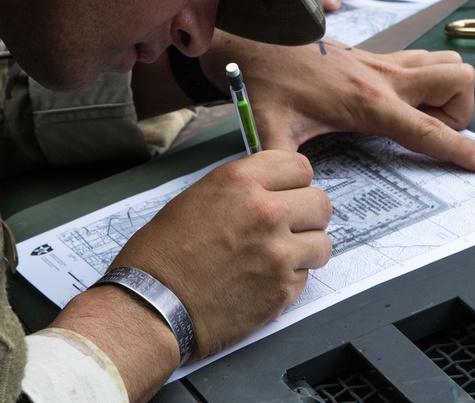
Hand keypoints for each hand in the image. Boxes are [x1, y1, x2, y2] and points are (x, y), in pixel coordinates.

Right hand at [109, 150, 330, 358]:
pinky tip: (261, 281)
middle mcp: (266, 212)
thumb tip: (273, 189)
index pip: (300, 167)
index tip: (287, 193)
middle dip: (307, 216)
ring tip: (277, 257)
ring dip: (305, 250)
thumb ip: (243, 189)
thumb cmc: (163, 254)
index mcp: (241, 181)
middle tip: (289, 227)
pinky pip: (306, 276)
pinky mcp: (282, 290)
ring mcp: (278, 253)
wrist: (151, 306)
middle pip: (320, 203)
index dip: (294, 182)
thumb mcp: (198, 197)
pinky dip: (290, 279)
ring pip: (322, 243)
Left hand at [205, 34, 474, 172]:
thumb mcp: (269, 132)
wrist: (254, 40)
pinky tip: (398, 100)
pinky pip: (422, 59)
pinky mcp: (374, 54)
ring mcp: (382, 62)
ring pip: (446, 62)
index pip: (428, 130)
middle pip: (457, 82)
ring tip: (420, 117)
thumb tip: (292, 198)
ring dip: (448, 90)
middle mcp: (385, 78)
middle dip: (461, 112)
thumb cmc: (265, 84)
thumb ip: (281, 167)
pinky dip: (427, 77)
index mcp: (368, 103)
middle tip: (434, 133)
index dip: (462, 149)